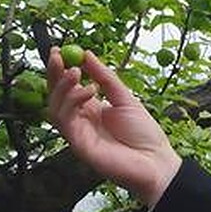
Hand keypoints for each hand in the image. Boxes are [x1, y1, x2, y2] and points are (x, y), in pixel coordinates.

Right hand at [47, 48, 181, 206]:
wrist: (157, 161)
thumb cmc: (144, 133)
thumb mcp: (125, 98)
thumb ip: (106, 77)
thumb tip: (87, 55)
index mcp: (90, 110)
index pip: (68, 87)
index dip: (60, 70)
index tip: (59, 50)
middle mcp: (80, 121)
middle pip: (56, 96)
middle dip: (53, 74)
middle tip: (58, 56)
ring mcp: (78, 134)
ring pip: (56, 108)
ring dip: (63, 87)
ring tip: (76, 72)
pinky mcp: (79, 145)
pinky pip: (66, 121)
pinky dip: (73, 102)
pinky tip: (89, 91)